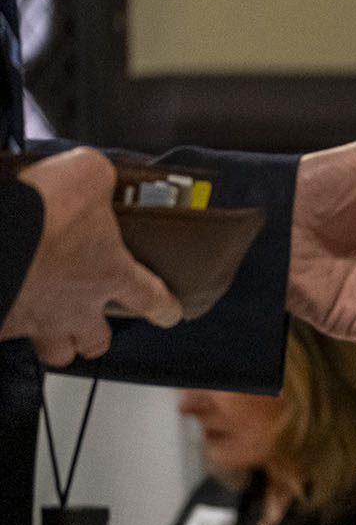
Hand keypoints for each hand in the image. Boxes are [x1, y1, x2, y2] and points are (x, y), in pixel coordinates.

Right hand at [4, 148, 179, 362]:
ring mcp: (35, 321)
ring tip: (51, 327)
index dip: (165, 308)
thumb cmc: (42, 210)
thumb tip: (96, 172)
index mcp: (109, 274)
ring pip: (54, 353)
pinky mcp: (1, 325)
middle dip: (96, 336)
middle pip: (96, 341)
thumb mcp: (86, 175)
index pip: (152, 300)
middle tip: (93, 323)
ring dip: (55, 343)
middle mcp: (75, 307)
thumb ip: (98, 177)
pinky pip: (9, 336)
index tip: (170, 313)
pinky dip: (10, 326)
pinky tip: (11, 309)